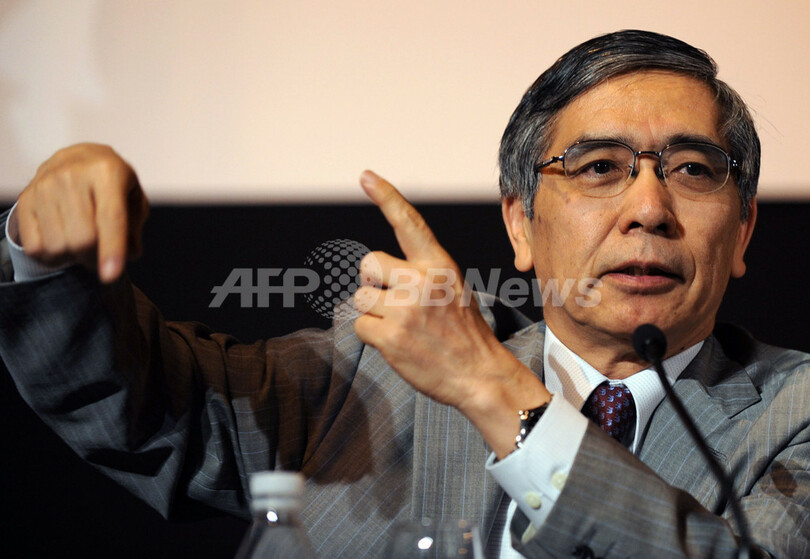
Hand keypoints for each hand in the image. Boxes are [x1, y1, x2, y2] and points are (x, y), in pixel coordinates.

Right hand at [15, 143, 148, 282]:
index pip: (110, 218)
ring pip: (58, 246)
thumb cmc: (111, 184)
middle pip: (82, 239)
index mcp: (107, 172)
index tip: (110, 276)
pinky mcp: (25, 198)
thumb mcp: (133, 197)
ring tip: (81, 243)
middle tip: (100, 256)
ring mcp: (45, 185)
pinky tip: (62, 241)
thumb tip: (130, 254)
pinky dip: (52, 257)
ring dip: (73, 257)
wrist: (77, 158)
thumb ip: (134, 227)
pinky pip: (35, 247)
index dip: (111, 250)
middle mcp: (72, 175)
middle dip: (95, 258)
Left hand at [353, 171, 549, 457]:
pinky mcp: (390, 336)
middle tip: (397, 304)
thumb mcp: (453, 289)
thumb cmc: (463, 333)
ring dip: (374, 314)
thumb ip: (422, 273)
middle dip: (374, 284)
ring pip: (360, 298)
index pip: (409, 223)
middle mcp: (422, 281)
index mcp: (440, 265)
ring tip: (403, 328)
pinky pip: (360, 327)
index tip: (366, 176)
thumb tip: (376, 269)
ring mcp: (405, 309)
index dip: (386, 197)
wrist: (480, 376)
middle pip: (368, 264)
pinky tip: (398, 344)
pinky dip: (373, 337)